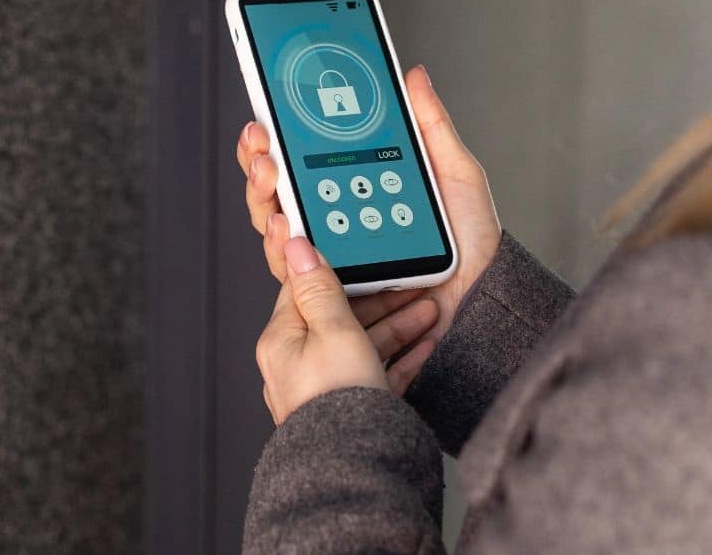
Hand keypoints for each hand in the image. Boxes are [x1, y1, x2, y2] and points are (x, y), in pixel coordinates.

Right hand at [237, 64, 501, 383]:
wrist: (484, 291)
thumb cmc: (473, 239)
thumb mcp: (455, 172)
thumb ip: (431, 125)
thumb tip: (413, 75)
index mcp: (358, 189)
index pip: (303, 163)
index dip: (275, 140)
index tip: (264, 116)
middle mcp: (337, 224)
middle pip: (278, 195)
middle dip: (259, 165)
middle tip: (261, 144)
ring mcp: (334, 260)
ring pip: (277, 231)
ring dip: (262, 199)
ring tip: (268, 176)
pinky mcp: (337, 293)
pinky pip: (298, 274)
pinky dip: (281, 247)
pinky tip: (284, 224)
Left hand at [257, 234, 428, 423]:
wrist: (355, 465)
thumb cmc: (337, 401)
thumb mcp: (333, 330)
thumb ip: (319, 288)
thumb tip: (294, 247)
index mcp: (282, 341)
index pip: (305, 289)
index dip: (338, 268)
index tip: (363, 253)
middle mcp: (297, 365)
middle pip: (340, 317)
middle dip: (380, 299)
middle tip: (411, 282)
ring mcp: (325, 389)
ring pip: (363, 344)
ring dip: (398, 325)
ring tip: (430, 310)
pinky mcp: (349, 409)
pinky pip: (376, 373)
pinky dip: (401, 357)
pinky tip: (426, 346)